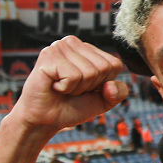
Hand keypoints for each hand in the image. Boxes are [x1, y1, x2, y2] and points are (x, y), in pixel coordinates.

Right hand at [10, 36, 127, 134]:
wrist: (44, 120)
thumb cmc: (71, 107)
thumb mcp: (103, 100)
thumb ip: (118, 92)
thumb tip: (111, 85)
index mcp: (88, 49)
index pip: (114, 65)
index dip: (102, 84)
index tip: (84, 88)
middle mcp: (74, 42)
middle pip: (103, 68)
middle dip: (89, 86)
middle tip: (71, 89)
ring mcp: (60, 46)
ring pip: (90, 72)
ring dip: (76, 88)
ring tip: (61, 87)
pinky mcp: (49, 55)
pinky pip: (74, 76)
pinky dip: (66, 88)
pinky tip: (54, 86)